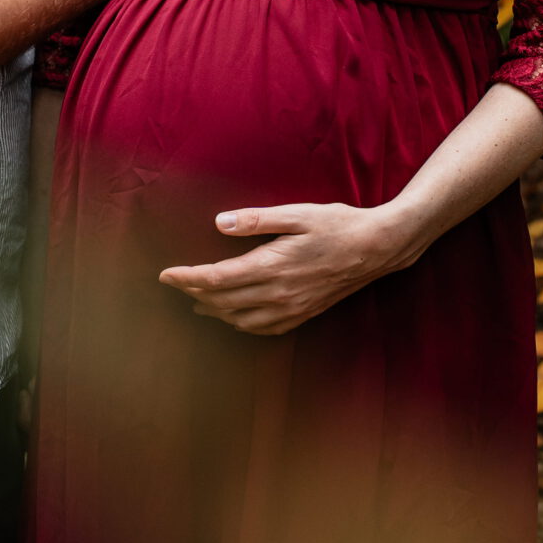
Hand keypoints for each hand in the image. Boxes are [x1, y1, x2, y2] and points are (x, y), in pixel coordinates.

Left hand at [156, 203, 418, 335]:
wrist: (377, 249)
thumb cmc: (337, 224)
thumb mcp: (297, 213)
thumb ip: (256, 220)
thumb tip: (219, 223)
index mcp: (271, 265)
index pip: (217, 278)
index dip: (187, 278)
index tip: (165, 274)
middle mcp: (278, 293)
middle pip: (223, 301)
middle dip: (194, 294)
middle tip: (176, 284)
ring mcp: (291, 308)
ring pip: (240, 320)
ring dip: (215, 312)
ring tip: (197, 301)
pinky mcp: (302, 314)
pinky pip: (263, 329)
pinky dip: (241, 325)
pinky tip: (235, 316)